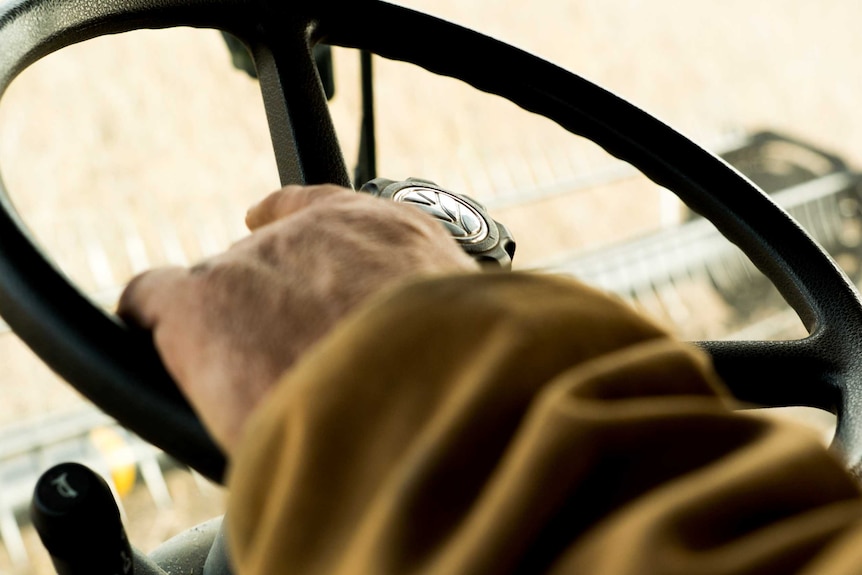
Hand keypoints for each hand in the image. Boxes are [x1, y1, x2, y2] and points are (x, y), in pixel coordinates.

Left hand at [118, 184, 478, 454]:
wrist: (422, 400)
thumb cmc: (459, 381)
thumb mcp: (474, 339)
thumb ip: (441, 330)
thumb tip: (435, 359)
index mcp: (392, 233)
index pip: (327, 208)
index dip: (298, 222)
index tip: (272, 224)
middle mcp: (320, 233)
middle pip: (274, 260)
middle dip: (277, 302)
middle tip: (291, 358)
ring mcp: (258, 264)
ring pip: (223, 291)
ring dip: (233, 331)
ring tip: (249, 380)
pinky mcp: (200, 302)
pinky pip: (154, 297)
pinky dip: (156, 319)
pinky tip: (162, 343)